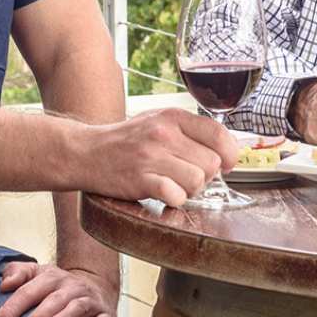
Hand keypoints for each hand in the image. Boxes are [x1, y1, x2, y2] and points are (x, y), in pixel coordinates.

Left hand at [0, 262, 118, 316]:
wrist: (96, 288)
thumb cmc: (57, 288)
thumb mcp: (37, 275)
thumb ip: (17, 273)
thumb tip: (4, 283)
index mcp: (51, 277)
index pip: (28, 290)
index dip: (11, 307)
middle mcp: (71, 286)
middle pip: (53, 299)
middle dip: (38, 314)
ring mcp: (89, 300)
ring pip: (77, 307)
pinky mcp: (105, 316)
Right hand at [71, 109, 240, 205]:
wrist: (87, 152)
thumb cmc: (127, 141)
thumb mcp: (158, 121)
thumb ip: (190, 131)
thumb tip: (226, 150)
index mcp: (172, 116)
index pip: (219, 134)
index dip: (230, 155)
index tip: (226, 165)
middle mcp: (164, 133)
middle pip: (211, 163)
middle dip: (205, 176)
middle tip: (186, 176)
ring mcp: (151, 156)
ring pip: (197, 181)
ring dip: (189, 189)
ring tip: (173, 184)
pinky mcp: (140, 179)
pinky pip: (176, 195)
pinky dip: (173, 200)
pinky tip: (162, 194)